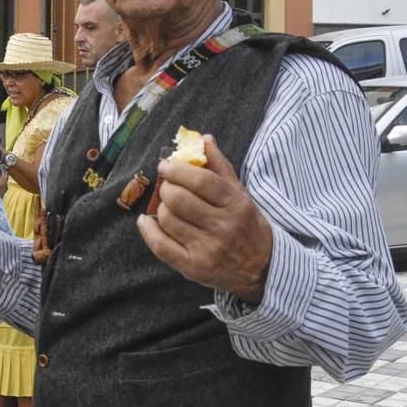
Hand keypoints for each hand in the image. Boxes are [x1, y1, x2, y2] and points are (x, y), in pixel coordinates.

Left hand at [137, 135, 271, 303]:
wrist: (260, 268)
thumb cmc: (246, 225)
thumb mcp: (240, 194)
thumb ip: (220, 166)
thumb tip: (203, 138)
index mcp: (237, 205)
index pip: (202, 181)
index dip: (178, 170)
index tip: (166, 165)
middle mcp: (223, 228)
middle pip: (180, 200)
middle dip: (166, 188)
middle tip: (167, 186)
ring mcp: (207, 250)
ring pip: (168, 220)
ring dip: (160, 208)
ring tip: (166, 205)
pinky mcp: (193, 268)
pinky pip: (161, 245)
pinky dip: (148, 230)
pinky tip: (146, 221)